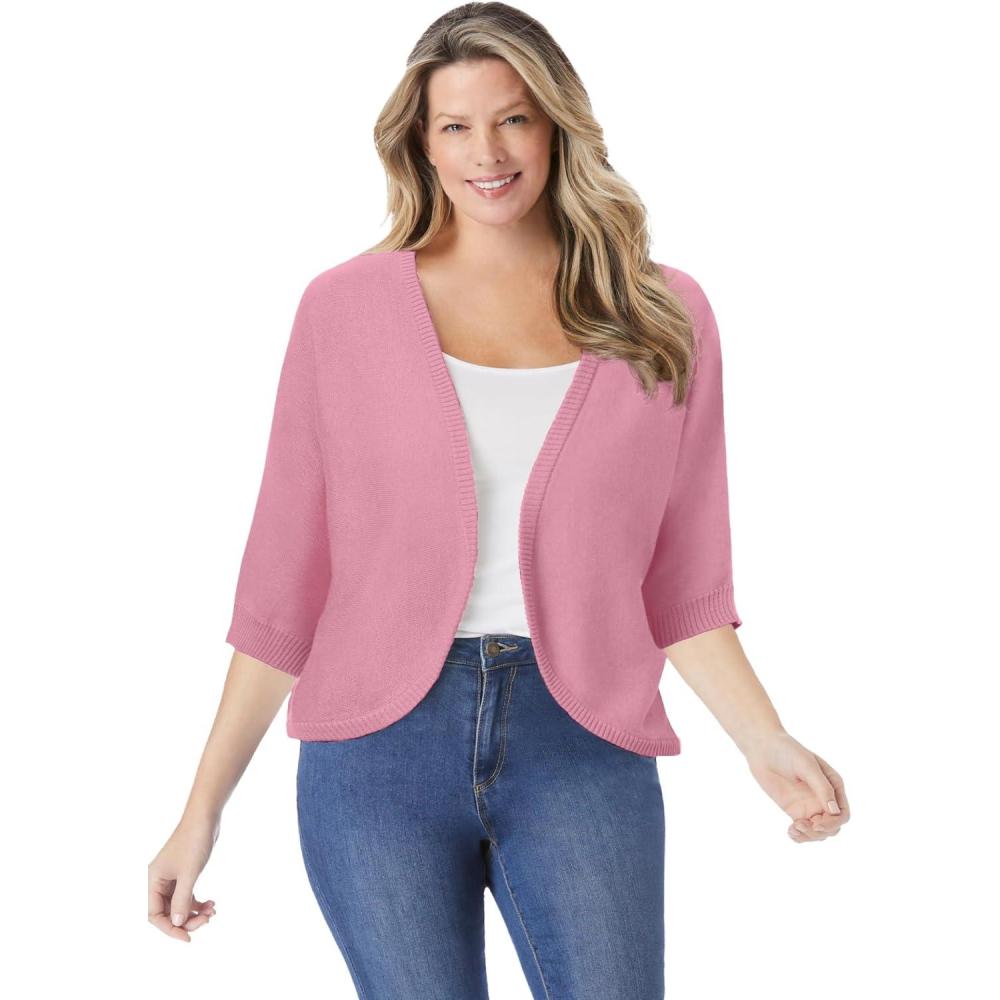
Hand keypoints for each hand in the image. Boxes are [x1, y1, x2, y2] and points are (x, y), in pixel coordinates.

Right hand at [148, 817, 219, 940]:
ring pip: (179, 905)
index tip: (188, 938)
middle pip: (168, 912)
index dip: (170, 929)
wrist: (205, 817)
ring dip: (194, 912)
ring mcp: (172, 877)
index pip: (155, 915)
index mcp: (153, 880)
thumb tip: (177, 924)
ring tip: (212, 911)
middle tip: (207, 920)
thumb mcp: (189, 874)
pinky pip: (187, 896)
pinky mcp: (184, 873)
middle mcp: (159, 880)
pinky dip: (198, 902)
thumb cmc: (194, 841)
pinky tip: (212, 904)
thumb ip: (182, 900)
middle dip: (187, 920)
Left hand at [743, 730, 850, 842]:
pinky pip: (803, 829)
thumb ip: (822, 787)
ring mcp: (809, 805)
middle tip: (800, 826)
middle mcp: (824, 797)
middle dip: (820, 832)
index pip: (842, 814)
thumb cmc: (787, 750)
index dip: (833, 823)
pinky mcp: (794, 810)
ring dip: (809, 836)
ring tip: (793, 829)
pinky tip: (790, 832)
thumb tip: (834, 812)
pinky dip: (799, 836)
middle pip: (832, 827)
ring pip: (818, 832)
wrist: (763, 748)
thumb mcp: (806, 766)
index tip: (816, 823)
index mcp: (834, 785)